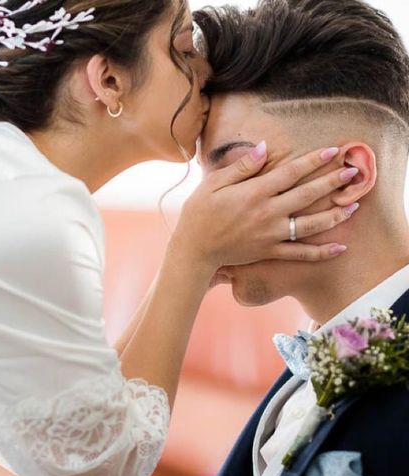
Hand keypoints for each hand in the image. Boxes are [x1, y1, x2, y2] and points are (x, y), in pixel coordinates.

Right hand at [174, 143, 354, 269]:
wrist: (194, 249)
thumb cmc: (200, 213)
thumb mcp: (214, 183)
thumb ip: (242, 166)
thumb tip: (265, 148)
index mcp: (254, 193)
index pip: (290, 172)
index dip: (313, 161)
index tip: (332, 151)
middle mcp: (267, 213)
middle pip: (307, 195)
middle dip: (332, 182)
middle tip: (353, 173)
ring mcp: (271, 234)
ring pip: (310, 224)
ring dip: (335, 214)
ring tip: (354, 205)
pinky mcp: (270, 252)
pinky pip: (301, 253)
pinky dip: (321, 252)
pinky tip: (340, 247)